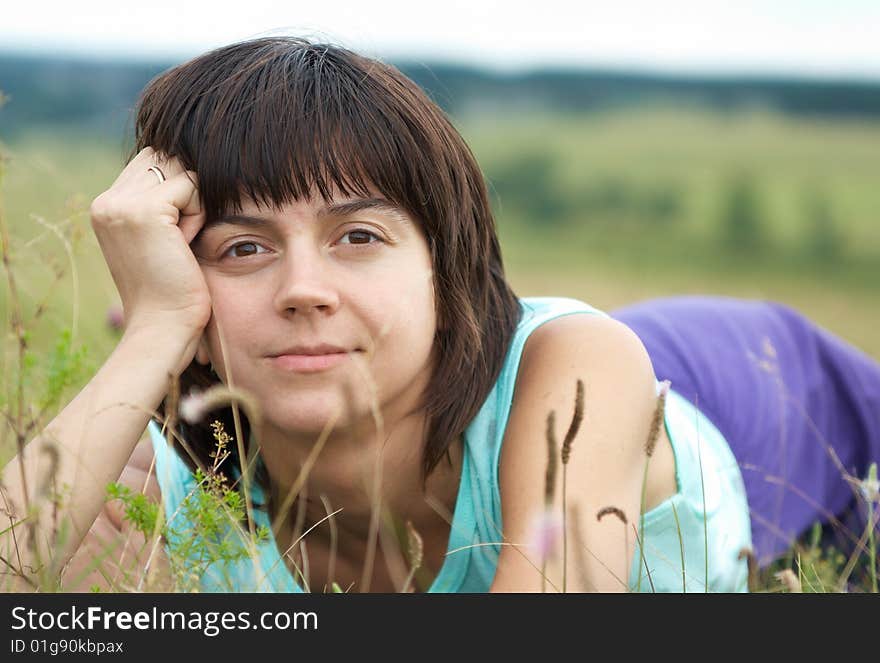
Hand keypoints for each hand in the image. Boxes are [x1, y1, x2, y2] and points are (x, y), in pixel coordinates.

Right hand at [90, 147, 211, 370]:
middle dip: (185, 192)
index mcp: (106, 206)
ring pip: (180, 170)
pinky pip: (191, 186)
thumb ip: (161, 204)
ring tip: (180, 242)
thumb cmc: (172, 290)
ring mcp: (121, 204)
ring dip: (192, 204)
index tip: (174, 234)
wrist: (163, 326)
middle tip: (179, 239)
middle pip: (165, 158)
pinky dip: (198, 214)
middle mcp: (107, 200)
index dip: (177, 189)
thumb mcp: (159, 239)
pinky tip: (184, 244)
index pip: (152, 162)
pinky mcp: (144, 210)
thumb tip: (188, 166)